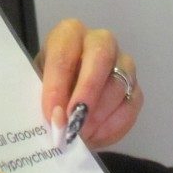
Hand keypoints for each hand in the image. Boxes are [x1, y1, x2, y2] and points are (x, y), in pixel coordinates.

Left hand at [36, 19, 141, 149]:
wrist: (68, 104)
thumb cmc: (48, 89)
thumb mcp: (38, 89)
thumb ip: (46, 100)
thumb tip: (58, 119)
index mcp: (68, 35)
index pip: (64, 52)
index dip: (58, 85)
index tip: (53, 114)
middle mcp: (99, 41)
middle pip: (101, 55)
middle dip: (87, 90)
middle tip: (75, 121)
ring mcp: (122, 63)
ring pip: (119, 83)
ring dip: (99, 114)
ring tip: (81, 135)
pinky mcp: (134, 87)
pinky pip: (131, 105)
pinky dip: (113, 125)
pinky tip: (95, 137)